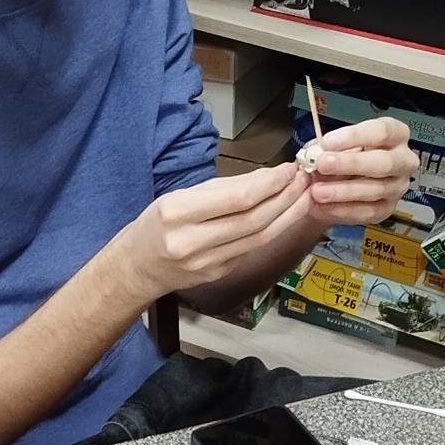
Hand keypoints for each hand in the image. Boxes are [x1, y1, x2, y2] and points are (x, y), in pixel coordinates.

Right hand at [111, 162, 311, 297]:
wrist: (139, 266)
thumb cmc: (158, 223)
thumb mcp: (180, 195)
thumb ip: (224, 188)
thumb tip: (268, 177)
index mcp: (178, 212)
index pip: (237, 198)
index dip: (270, 184)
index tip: (289, 169)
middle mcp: (192, 241)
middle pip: (253, 220)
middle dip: (285, 198)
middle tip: (305, 180)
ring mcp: (207, 263)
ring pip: (259, 238)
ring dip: (287, 215)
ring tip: (305, 196)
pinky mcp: (219, 274)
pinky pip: (251, 249)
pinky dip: (272, 230)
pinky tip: (285, 215)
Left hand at [303, 117, 417, 226]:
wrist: (339, 181)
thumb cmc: (342, 154)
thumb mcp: (336, 144)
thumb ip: (329, 147)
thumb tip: (314, 156)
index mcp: (396, 135)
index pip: (382, 131)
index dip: (354, 136)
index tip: (327, 142)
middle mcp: (403, 160)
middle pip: (384, 162)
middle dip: (351, 164)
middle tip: (323, 164)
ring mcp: (398, 186)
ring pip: (376, 190)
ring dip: (343, 191)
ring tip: (318, 191)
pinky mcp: (387, 209)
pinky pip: (368, 212)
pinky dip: (343, 210)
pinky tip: (325, 206)